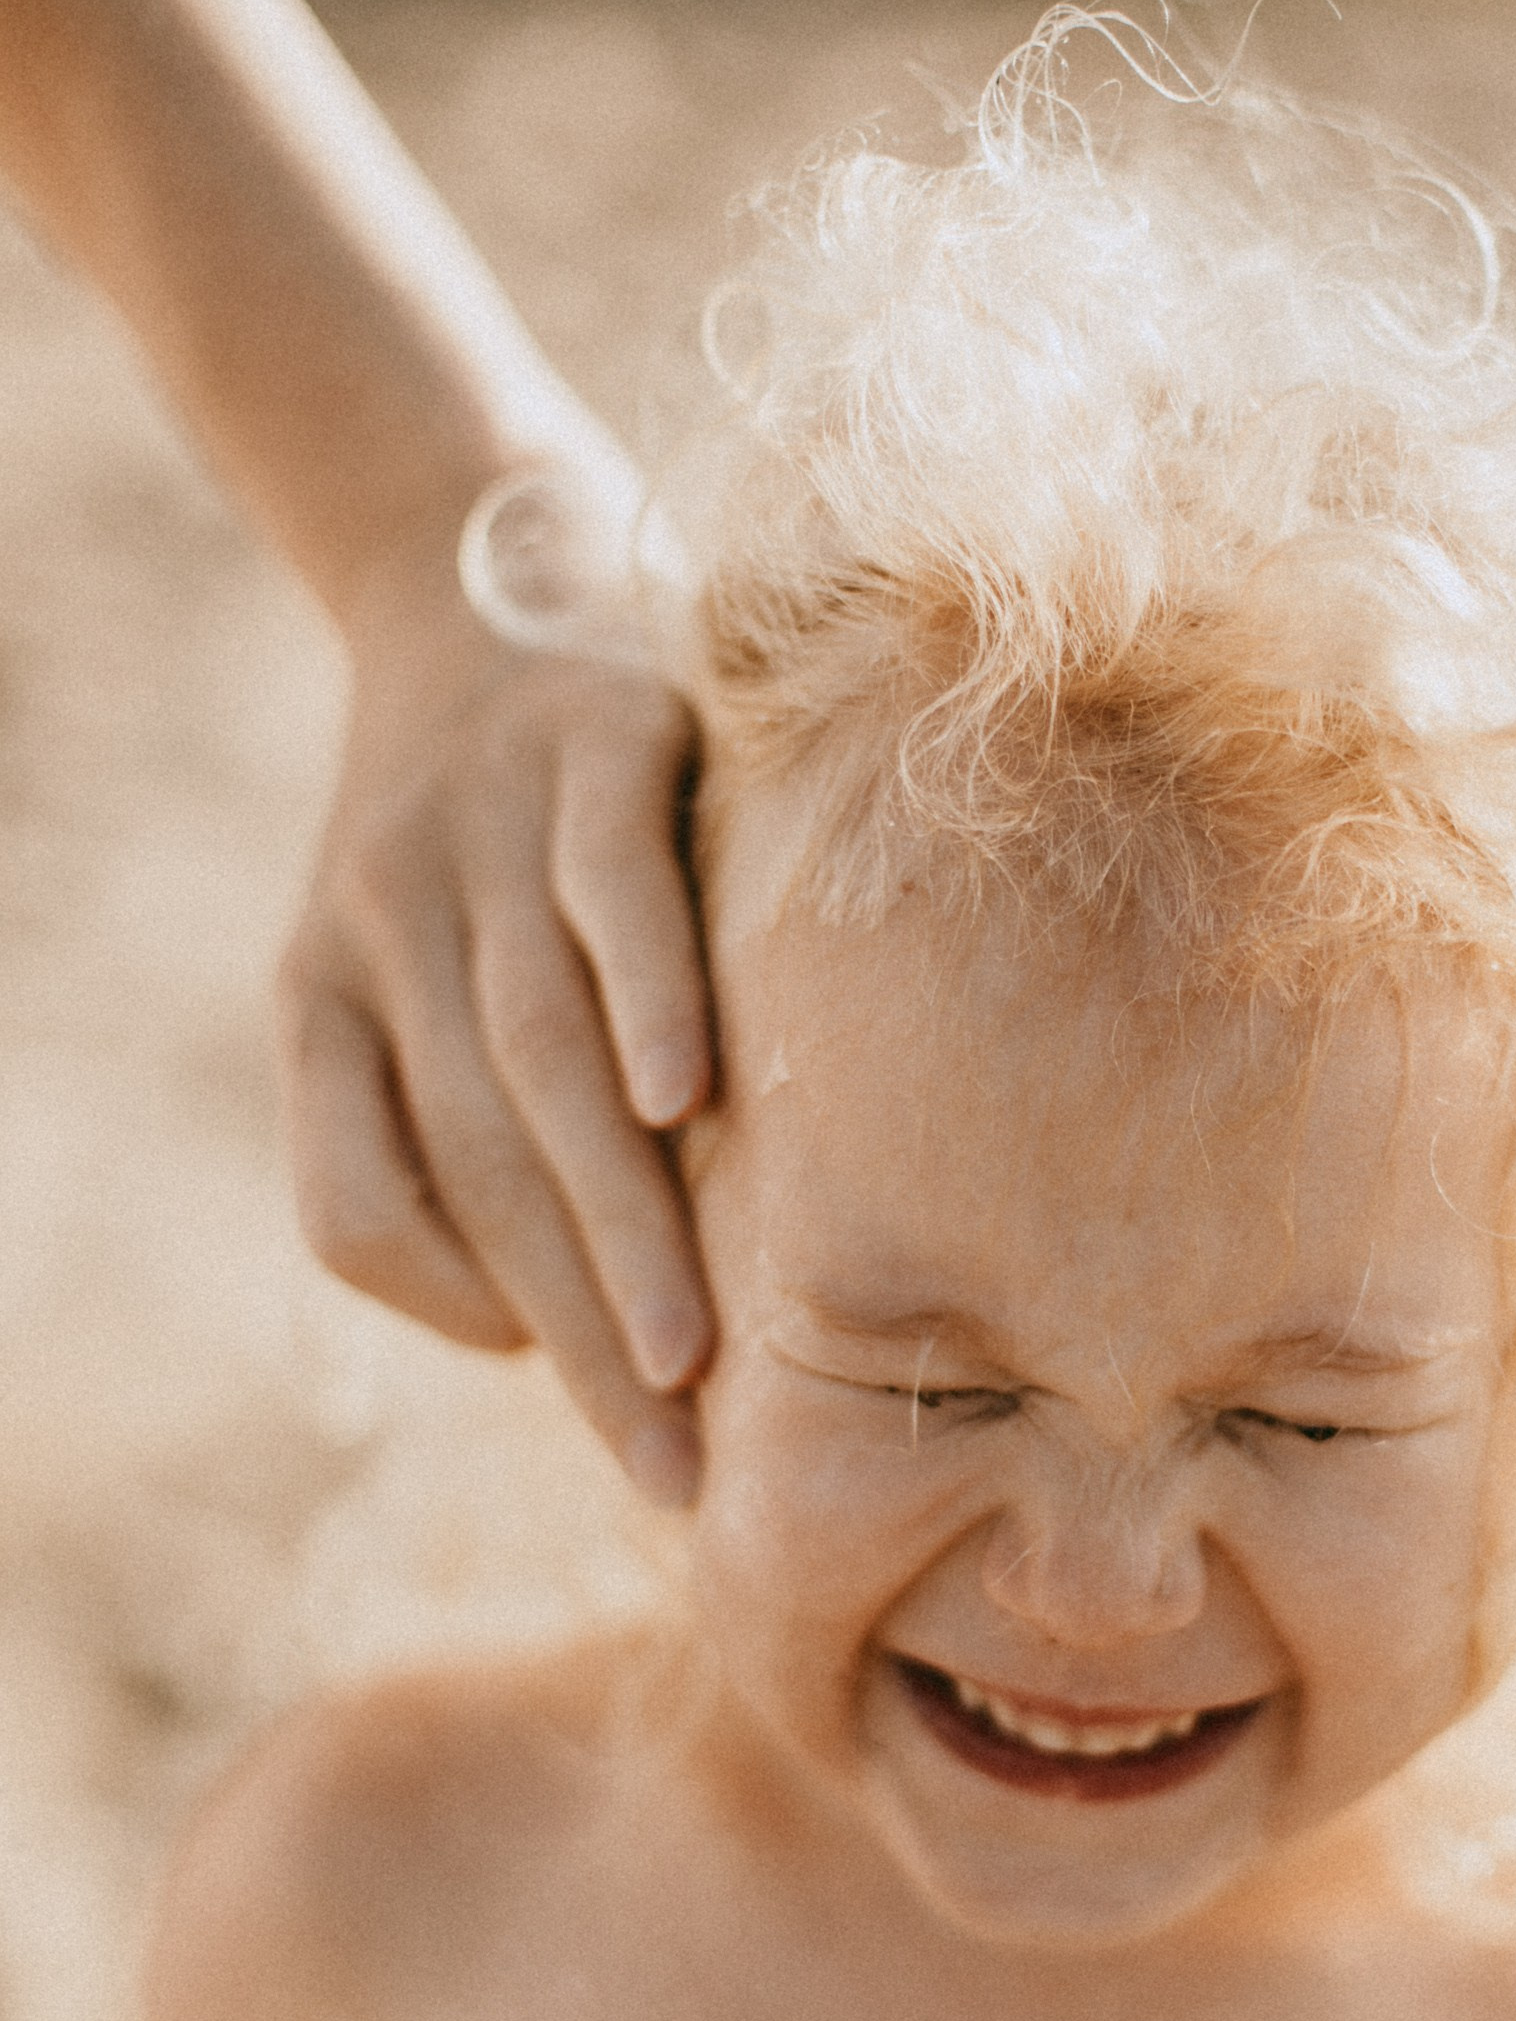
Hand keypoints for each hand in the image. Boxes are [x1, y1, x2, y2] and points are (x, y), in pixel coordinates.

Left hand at [280, 554, 714, 1505]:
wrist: (486, 542)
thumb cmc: (500, 820)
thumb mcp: (426, 956)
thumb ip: (465, 1114)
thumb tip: (545, 1311)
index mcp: (322, 996)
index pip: (365, 1204)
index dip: (478, 1328)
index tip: (623, 1438)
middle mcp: (381, 923)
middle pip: (475, 1165)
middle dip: (576, 1336)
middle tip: (669, 1477)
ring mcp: (481, 828)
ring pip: (532, 1058)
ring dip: (613, 1220)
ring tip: (689, 1361)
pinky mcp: (595, 737)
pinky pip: (606, 885)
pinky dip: (639, 990)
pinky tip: (688, 1100)